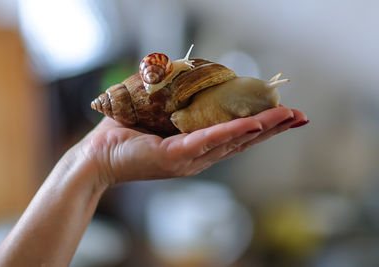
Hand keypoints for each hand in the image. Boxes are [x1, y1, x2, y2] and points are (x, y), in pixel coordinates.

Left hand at [81, 106, 307, 185]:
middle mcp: (199, 156)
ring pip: (232, 141)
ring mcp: (189, 159)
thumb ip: (180, 99)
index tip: (286, 114)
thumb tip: (192, 73)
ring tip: (288, 116)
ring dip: (262, 129)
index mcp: (197, 146)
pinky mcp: (176, 156)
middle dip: (273, 128)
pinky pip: (208, 141)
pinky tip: (253, 125)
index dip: (262, 126)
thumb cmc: (126, 133)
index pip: (235, 135)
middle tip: (300, 116)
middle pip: (243, 141)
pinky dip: (232, 133)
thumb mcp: (158, 112)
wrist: (97, 156)